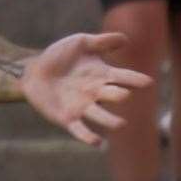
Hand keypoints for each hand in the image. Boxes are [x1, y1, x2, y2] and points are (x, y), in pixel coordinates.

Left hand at [21, 33, 152, 146]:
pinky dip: (88, 136)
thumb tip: (126, 38)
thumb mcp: (80, 43)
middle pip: (114, 96)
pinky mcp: (68, 118)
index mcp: (103, 76)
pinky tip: (97, 142)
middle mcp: (97, 93)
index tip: (147, 82)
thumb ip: (102, 41)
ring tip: (120, 124)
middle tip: (122, 94)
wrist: (33, 70)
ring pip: (102, 117)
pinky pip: (80, 130)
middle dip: (119, 95)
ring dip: (111, 121)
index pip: (124, 78)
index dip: (135, 80)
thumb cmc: (60, 56)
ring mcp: (83, 107)